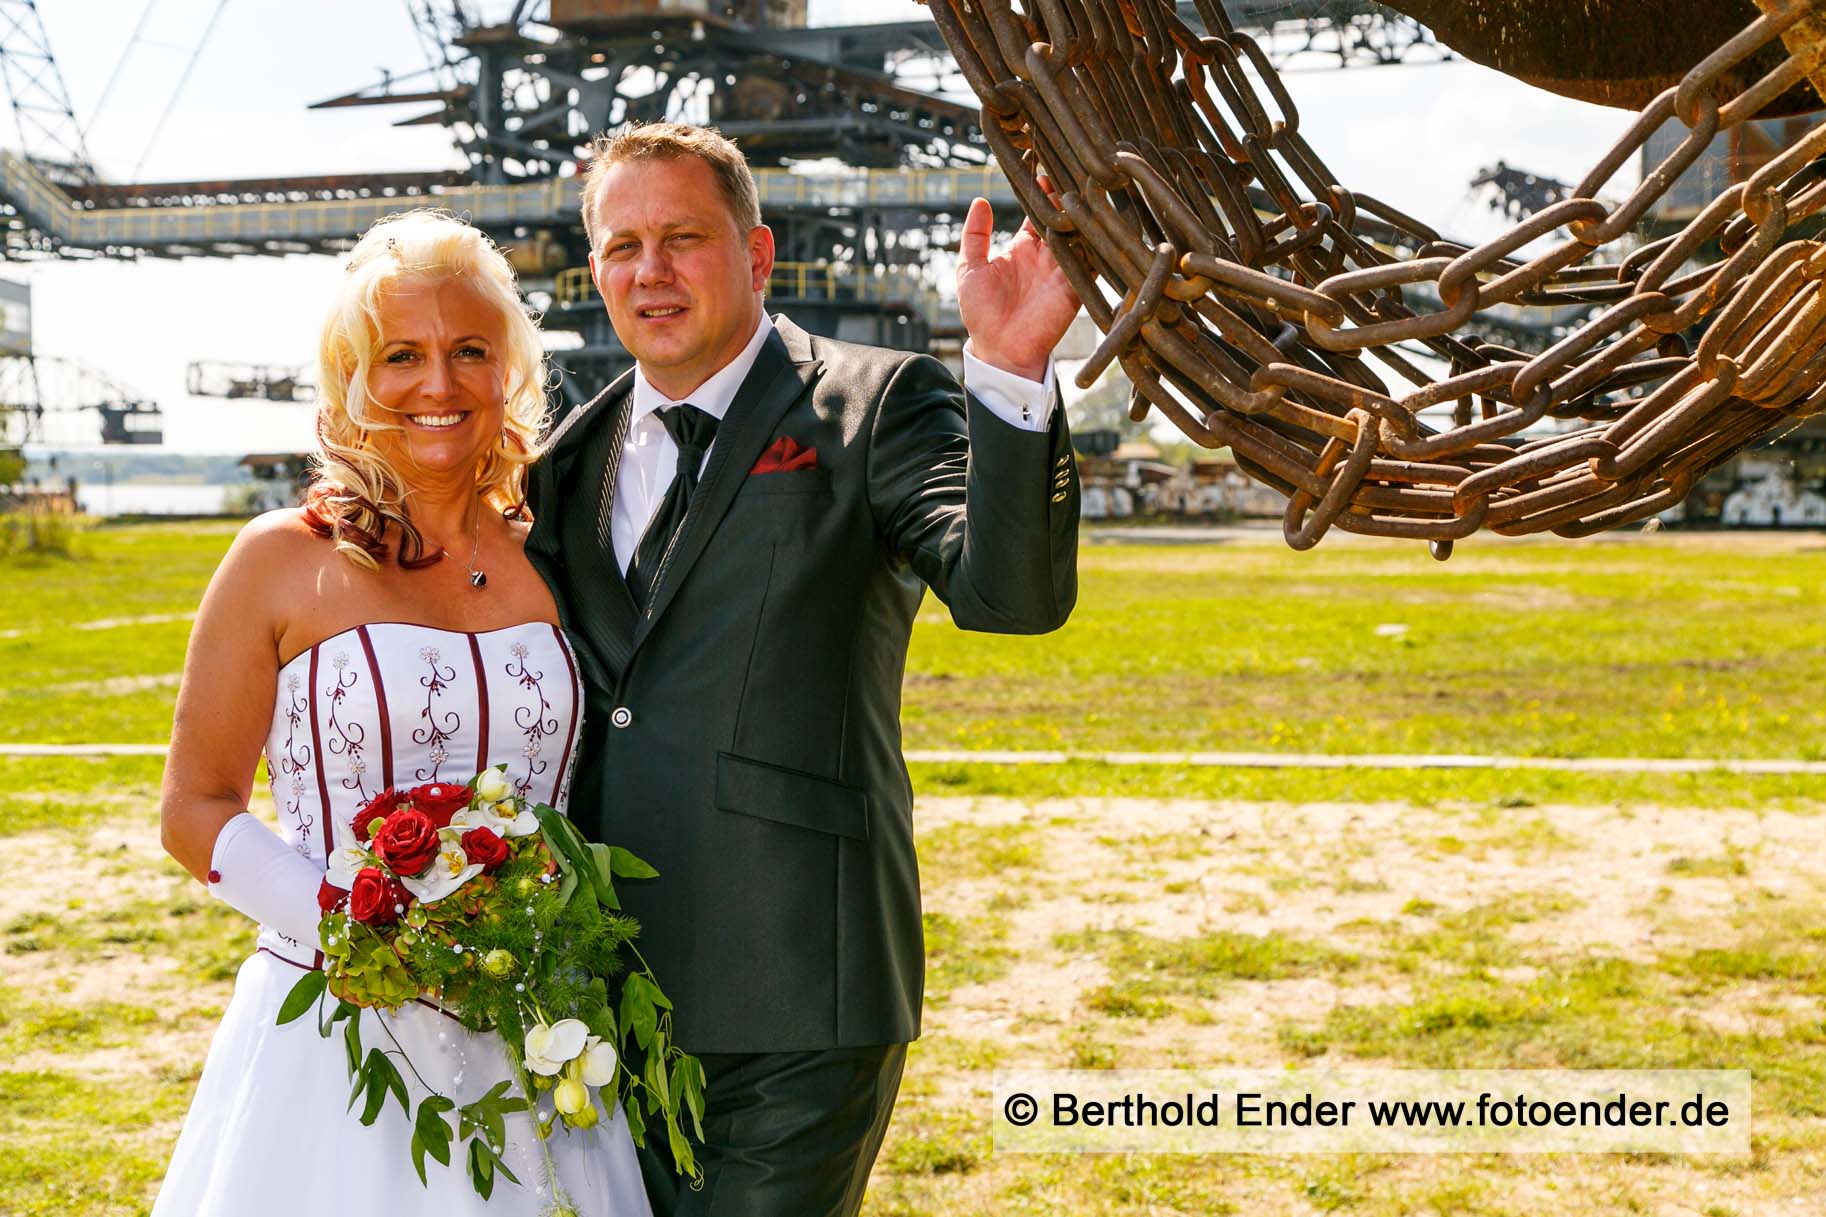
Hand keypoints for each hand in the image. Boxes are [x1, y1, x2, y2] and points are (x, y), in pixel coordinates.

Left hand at [957, 188, 1079, 382]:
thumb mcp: (969, 270)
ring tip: (1084, 190)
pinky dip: (1094, 243)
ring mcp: (1062, 270)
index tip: (1043, 170)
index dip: (1041, 192)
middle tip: (1067, 172)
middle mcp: (1045, 256)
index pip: (1036, 213)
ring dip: (1081, 215)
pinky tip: (1094, 223)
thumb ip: (974, 236)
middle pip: (1061, 218)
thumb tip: (980, 201)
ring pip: (1078, 234)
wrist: (1000, 351)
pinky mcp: (1075, 286)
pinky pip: (1090, 261)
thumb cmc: (981, 314)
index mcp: (1022, 249)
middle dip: (1065, 197)